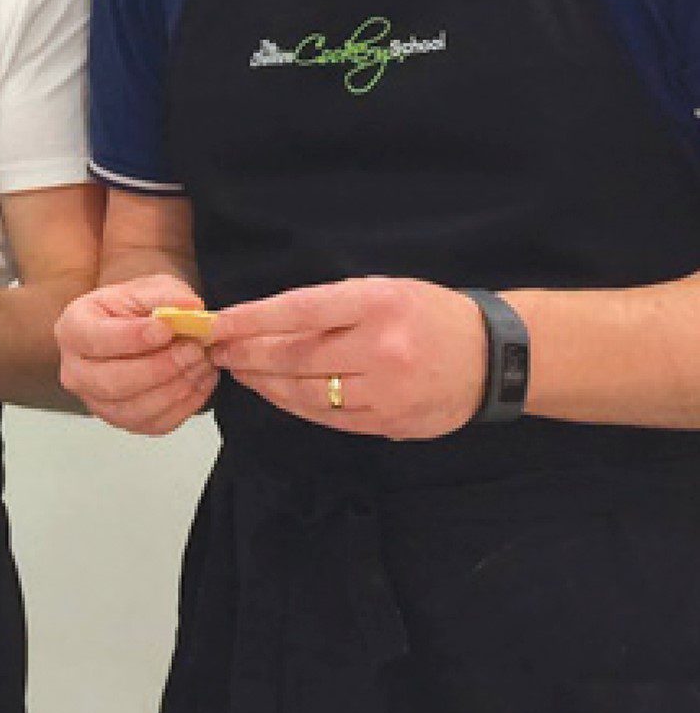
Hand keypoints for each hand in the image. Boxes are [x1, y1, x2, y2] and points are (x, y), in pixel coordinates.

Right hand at [55, 274, 217, 434]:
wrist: (138, 327)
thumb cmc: (135, 308)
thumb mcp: (148, 288)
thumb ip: (168, 296)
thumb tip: (191, 309)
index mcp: (74, 328)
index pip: (96, 339)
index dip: (132, 337)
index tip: (165, 329)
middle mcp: (76, 370)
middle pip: (112, 382)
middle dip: (159, 368)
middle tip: (192, 349)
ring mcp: (96, 401)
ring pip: (134, 409)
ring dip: (176, 388)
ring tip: (201, 363)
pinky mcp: (122, 420)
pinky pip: (153, 423)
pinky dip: (183, 405)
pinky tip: (199, 381)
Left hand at [209, 277, 487, 439]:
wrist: (493, 357)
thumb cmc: (427, 313)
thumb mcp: (383, 289)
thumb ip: (330, 305)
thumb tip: (265, 321)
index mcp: (376, 304)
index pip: (298, 312)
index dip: (251, 320)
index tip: (218, 324)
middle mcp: (381, 348)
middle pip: (295, 356)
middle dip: (249, 355)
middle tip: (219, 352)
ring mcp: (387, 392)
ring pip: (307, 392)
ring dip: (266, 384)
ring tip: (241, 373)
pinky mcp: (390, 423)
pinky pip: (330, 417)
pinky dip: (296, 405)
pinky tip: (276, 393)